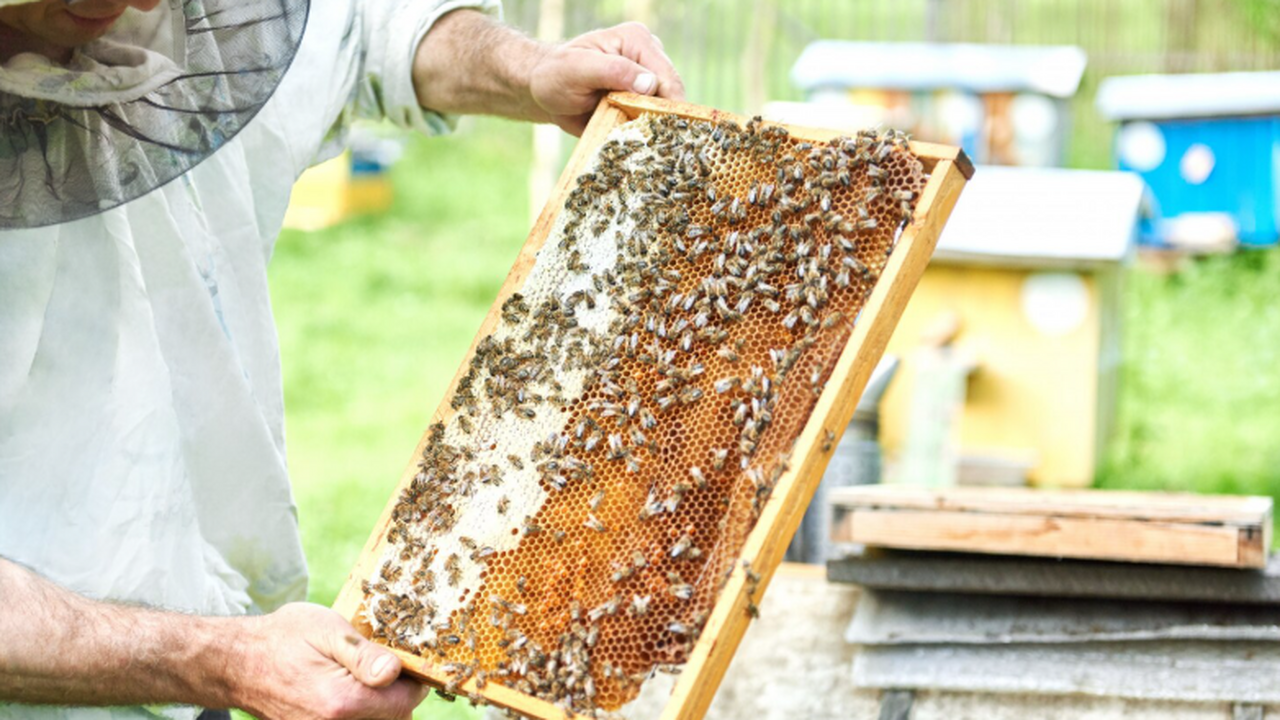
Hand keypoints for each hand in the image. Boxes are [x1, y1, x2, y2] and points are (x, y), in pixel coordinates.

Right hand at [231, 603, 426, 719]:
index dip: (413, 680)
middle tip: (383, 667)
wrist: (237, 663)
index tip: (403, 661)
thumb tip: (395, 673)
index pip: (406, 703)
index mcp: (342, 703)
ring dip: (378, 706)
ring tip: (362, 679)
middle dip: (397, 695)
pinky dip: (358, 713)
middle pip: (395, 719)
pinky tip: (347, 693)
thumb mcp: (327, 631)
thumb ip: (365, 656)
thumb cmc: (282, 639)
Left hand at [529, 21, 685, 134]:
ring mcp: (646, 80)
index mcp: (637, 41)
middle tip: (653, 144)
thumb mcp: (578, 69)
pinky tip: (641, 144)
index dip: (668, 104)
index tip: (662, 131)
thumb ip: (613, 71)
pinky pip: (654, 119)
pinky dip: (648, 132)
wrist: (545, 93)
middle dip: (663, 118)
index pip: (665, 75)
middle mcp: (648, 58)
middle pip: (672, 94)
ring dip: (656, 128)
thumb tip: (650, 84)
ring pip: (666, 110)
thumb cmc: (556, 75)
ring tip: (647, 146)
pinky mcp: (641, 100)